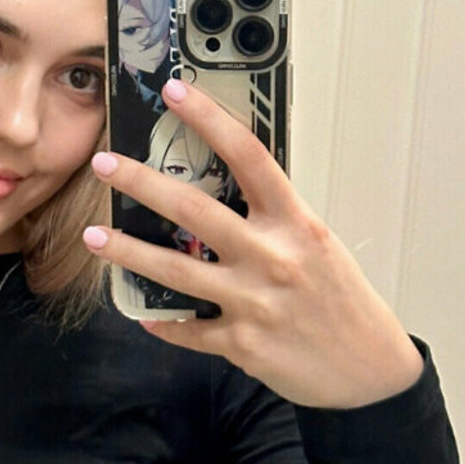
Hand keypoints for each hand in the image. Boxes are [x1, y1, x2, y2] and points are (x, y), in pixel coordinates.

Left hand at [83, 79, 423, 408]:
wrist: (370, 371)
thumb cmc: (344, 303)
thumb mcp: (318, 247)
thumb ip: (274, 222)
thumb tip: (223, 195)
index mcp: (296, 224)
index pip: (248, 157)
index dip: (209, 120)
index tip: (176, 92)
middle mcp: (272, 257)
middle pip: (193, 209)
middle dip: (141, 182)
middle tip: (104, 164)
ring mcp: (253, 302)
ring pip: (173, 270)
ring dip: (127, 251)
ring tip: (94, 236)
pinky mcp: (240, 343)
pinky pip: (187, 329)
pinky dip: (162, 322)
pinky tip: (143, 313)